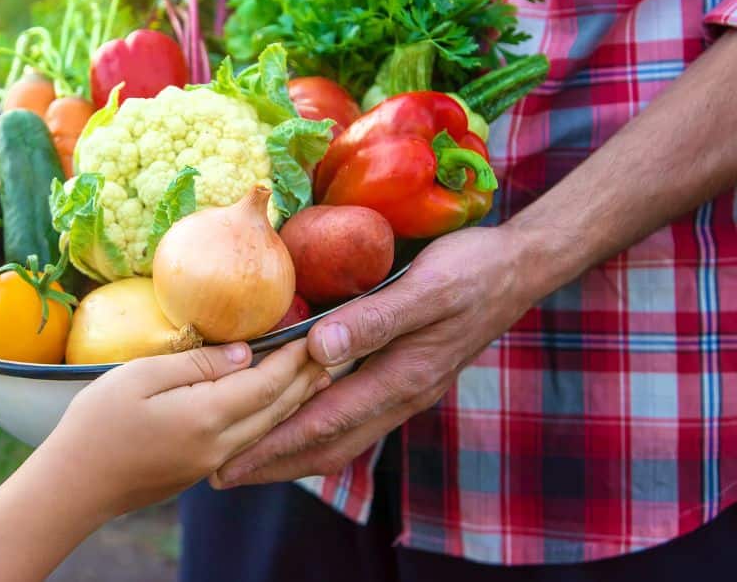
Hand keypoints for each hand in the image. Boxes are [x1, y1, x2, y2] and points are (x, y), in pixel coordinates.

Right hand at [36, 340, 330, 517]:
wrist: (74, 485)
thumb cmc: (97, 423)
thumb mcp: (141, 377)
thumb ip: (197, 363)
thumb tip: (245, 353)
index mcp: (208, 416)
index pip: (267, 382)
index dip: (294, 356)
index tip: (314, 331)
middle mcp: (220, 445)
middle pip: (277, 408)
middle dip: (306, 378)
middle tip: (332, 351)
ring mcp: (211, 462)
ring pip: (268, 428)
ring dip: (296, 400)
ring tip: (317, 377)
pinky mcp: (199, 469)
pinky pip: (250, 440)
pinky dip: (272, 417)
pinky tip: (273, 407)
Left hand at [213, 225, 537, 486]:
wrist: (520, 268)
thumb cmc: (472, 271)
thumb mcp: (427, 287)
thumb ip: (375, 318)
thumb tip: (318, 347)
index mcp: (402, 378)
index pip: (325, 424)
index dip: (275, 445)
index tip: (230, 461)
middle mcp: (402, 394)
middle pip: (329, 444)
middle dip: (275, 462)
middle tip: (221, 472)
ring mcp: (406, 389)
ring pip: (342, 435)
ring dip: (294, 448)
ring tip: (247, 453)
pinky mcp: (406, 374)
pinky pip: (354, 414)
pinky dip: (317, 425)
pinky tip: (295, 414)